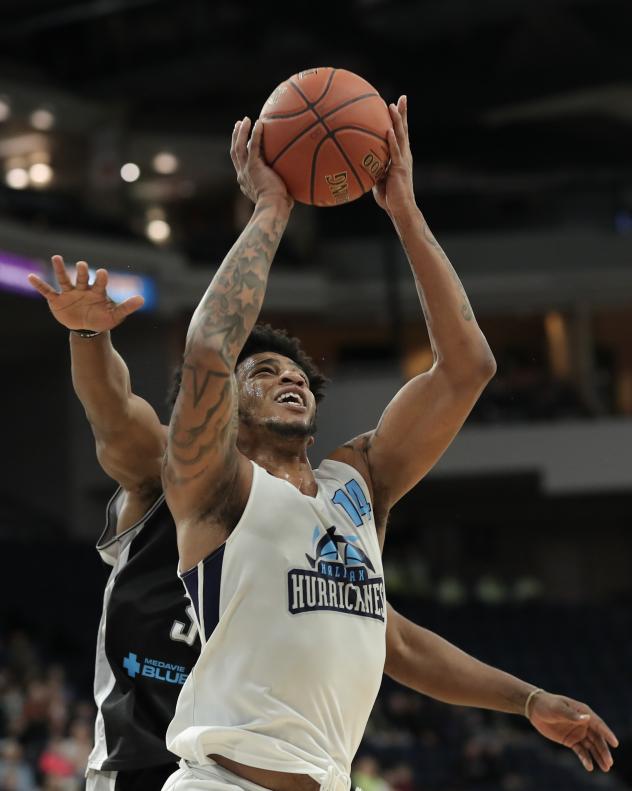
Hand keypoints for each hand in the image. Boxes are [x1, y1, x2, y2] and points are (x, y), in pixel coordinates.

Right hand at [27, 255, 143, 331]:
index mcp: (97, 292)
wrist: (88, 327)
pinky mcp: (57, 300)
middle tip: (84, 265)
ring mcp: (69, 293)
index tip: (103, 273)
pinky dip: (39, 285)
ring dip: (60, 269)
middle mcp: (83, 289)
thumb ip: (127, 307)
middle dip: (83, 272)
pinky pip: (47, 291)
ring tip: (56, 257)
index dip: (101, 278)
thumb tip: (142, 299)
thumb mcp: (115, 315)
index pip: (100, 282)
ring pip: (64, 279)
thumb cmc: (103, 318)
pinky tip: (31, 276)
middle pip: (82, 277)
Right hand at [230, 117, 291, 206]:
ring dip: (241, 132)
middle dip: (236, 137)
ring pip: (239, 147)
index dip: (239, 150)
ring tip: (245, 120)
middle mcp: (242, 175)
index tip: (241, 141)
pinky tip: (258, 123)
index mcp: (245, 181)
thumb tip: (293, 183)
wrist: (273, 208)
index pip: (239, 163)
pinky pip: (252, 147)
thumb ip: (279, 186)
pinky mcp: (253, 167)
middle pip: (235, 152)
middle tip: (239, 125)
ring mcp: (246, 171)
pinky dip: (254, 134)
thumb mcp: (276, 195)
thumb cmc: (279, 206)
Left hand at [373, 95, 414, 216]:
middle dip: (403, 113)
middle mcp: (404, 155)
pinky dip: (392, 140)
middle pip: (404, 130)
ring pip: (400, 136)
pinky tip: (388, 130)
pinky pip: (395, 152)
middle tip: (403, 98)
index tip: (397, 104)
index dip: (400, 119)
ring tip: (392, 106)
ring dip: (397, 121)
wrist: (400, 208)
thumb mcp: (378, 178)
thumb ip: (372, 167)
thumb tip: (359, 161)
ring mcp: (403, 160)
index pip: (400, 133)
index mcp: (400, 156)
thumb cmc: (389, 197)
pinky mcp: (400, 168)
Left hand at [529, 691, 617, 771]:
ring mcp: (578, 733)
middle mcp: (584, 723)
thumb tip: (588, 718)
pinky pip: (581, 751)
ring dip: (598, 756)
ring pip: (591, 746)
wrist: (535, 709)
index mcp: (583, 713)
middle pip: (597, 738)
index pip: (598, 724)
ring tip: (605, 768)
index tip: (615, 743)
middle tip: (609, 762)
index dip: (607, 733)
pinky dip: (585, 759)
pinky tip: (589, 767)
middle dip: (603, 750)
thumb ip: (572, 715)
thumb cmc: (548, 705)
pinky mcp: (571, 741)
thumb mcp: (559, 709)